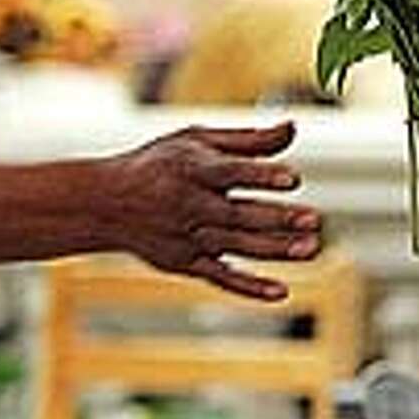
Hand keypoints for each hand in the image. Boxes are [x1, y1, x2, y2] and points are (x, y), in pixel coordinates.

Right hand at [96, 122, 323, 300]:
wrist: (103, 204)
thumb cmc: (160, 164)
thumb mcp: (197, 141)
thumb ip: (249, 139)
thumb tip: (293, 126)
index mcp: (192, 170)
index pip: (231, 173)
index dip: (262, 175)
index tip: (293, 178)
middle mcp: (189, 205)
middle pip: (239, 214)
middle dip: (277, 219)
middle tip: (314, 220)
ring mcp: (187, 238)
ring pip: (236, 246)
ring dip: (275, 249)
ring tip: (312, 248)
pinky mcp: (185, 263)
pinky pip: (220, 278)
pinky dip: (249, 287)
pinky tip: (280, 292)